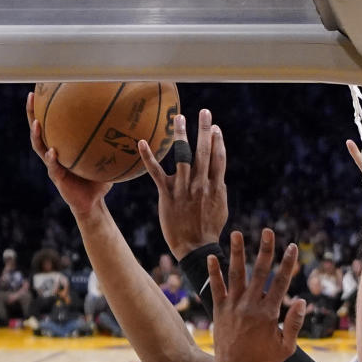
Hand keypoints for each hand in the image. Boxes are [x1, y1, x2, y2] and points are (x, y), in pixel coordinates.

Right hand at [26, 92, 111, 219]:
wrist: (93, 204)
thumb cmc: (98, 180)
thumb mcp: (105, 159)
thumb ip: (111, 144)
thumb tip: (127, 126)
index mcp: (62, 146)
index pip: (51, 123)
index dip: (45, 107)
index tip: (43, 89)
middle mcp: (54, 153)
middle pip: (38, 129)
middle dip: (32, 113)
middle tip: (31, 97)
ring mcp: (53, 165)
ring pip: (39, 146)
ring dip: (36, 134)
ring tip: (36, 122)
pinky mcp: (57, 178)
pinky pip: (52, 166)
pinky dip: (52, 158)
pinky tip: (53, 151)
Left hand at [139, 109, 227, 258]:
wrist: (196, 249)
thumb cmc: (208, 230)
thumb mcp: (220, 208)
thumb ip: (219, 189)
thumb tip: (219, 176)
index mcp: (215, 187)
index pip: (218, 158)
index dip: (217, 141)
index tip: (216, 128)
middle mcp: (201, 184)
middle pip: (203, 152)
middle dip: (205, 130)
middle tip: (204, 112)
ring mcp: (184, 188)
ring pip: (182, 156)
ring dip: (180, 135)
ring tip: (179, 118)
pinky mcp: (168, 194)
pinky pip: (156, 172)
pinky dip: (149, 156)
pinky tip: (141, 142)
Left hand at [198, 229, 304, 361]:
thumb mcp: (285, 348)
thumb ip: (294, 324)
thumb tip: (302, 301)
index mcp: (268, 313)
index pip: (281, 282)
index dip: (287, 263)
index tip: (292, 247)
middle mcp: (250, 305)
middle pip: (260, 272)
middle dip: (265, 250)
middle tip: (268, 231)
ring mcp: (233, 306)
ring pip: (236, 274)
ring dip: (237, 252)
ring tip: (237, 233)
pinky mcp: (219, 310)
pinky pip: (216, 287)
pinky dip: (214, 272)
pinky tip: (213, 256)